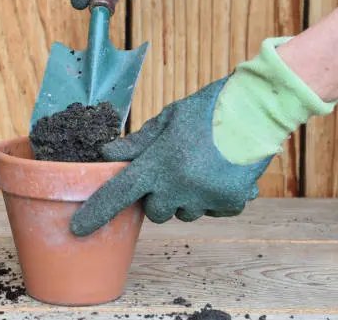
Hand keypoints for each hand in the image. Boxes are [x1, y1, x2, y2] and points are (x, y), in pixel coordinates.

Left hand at [69, 76, 272, 236]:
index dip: (96, 212)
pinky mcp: (231, 202)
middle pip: (154, 212)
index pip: (119, 192)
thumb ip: (136, 143)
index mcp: (158, 162)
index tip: (78, 229)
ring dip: (184, 198)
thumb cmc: (207, 110)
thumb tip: (107, 154)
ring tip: (199, 168)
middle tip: (169, 173)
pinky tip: (219, 173)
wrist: (259, 109)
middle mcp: (179, 186)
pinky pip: (212, 210)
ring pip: (184, 213)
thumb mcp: (167, 119)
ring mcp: (206, 197)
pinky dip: (211, 198)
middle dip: (156, 198)